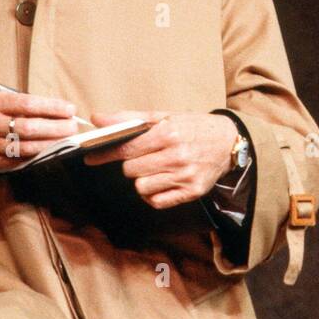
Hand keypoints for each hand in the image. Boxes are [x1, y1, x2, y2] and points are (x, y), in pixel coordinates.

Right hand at [0, 92, 80, 176]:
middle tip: (73, 126)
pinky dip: (37, 156)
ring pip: (26, 146)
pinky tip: (51, 151)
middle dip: (55, 127)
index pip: (27, 104)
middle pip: (29, 127)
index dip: (51, 107)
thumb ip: (21, 105)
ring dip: (51, 144)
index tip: (69, 109)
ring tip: (67, 140)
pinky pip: (19, 159)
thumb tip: (55, 110)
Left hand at [82, 110, 236, 209]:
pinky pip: (156, 201)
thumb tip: (98, 118)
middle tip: (143, 156)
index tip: (90, 157)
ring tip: (155, 167)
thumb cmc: (192, 126)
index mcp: (169, 133)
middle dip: (131, 164)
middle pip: (131, 170)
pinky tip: (162, 180)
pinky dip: (153, 193)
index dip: (105, 153)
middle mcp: (177, 155)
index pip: (127, 148)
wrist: (228, 141)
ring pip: (141, 187)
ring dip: (142, 178)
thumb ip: (129, 118)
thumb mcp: (163, 116)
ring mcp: (185, 176)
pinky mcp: (192, 192)